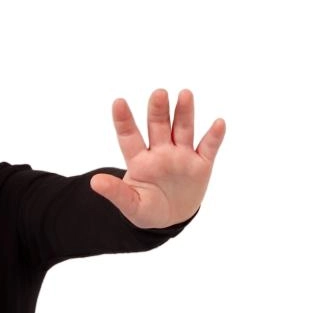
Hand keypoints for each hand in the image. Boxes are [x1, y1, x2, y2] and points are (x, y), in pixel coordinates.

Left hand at [89, 90, 224, 228]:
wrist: (171, 219)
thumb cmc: (147, 209)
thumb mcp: (131, 205)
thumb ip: (116, 193)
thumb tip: (94, 182)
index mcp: (140, 160)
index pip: (129, 137)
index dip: (124, 120)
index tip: (118, 102)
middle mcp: (161, 151)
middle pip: (158, 126)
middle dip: (158, 110)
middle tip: (158, 94)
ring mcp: (181, 155)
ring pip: (183, 129)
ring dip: (184, 113)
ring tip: (185, 94)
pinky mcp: (201, 164)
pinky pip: (208, 147)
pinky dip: (214, 136)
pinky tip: (218, 123)